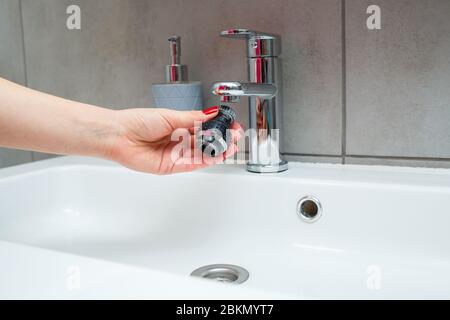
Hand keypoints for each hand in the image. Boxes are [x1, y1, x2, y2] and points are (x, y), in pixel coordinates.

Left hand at [106, 107, 242, 174]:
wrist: (119, 136)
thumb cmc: (138, 122)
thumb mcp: (170, 116)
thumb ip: (193, 118)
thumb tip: (212, 113)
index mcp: (179, 126)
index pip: (205, 128)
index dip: (219, 127)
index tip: (231, 125)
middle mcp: (179, 141)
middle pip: (207, 142)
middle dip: (222, 140)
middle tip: (235, 136)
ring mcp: (177, 154)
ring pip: (203, 154)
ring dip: (218, 151)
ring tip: (231, 146)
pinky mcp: (172, 166)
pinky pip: (193, 164)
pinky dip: (206, 160)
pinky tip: (217, 154)